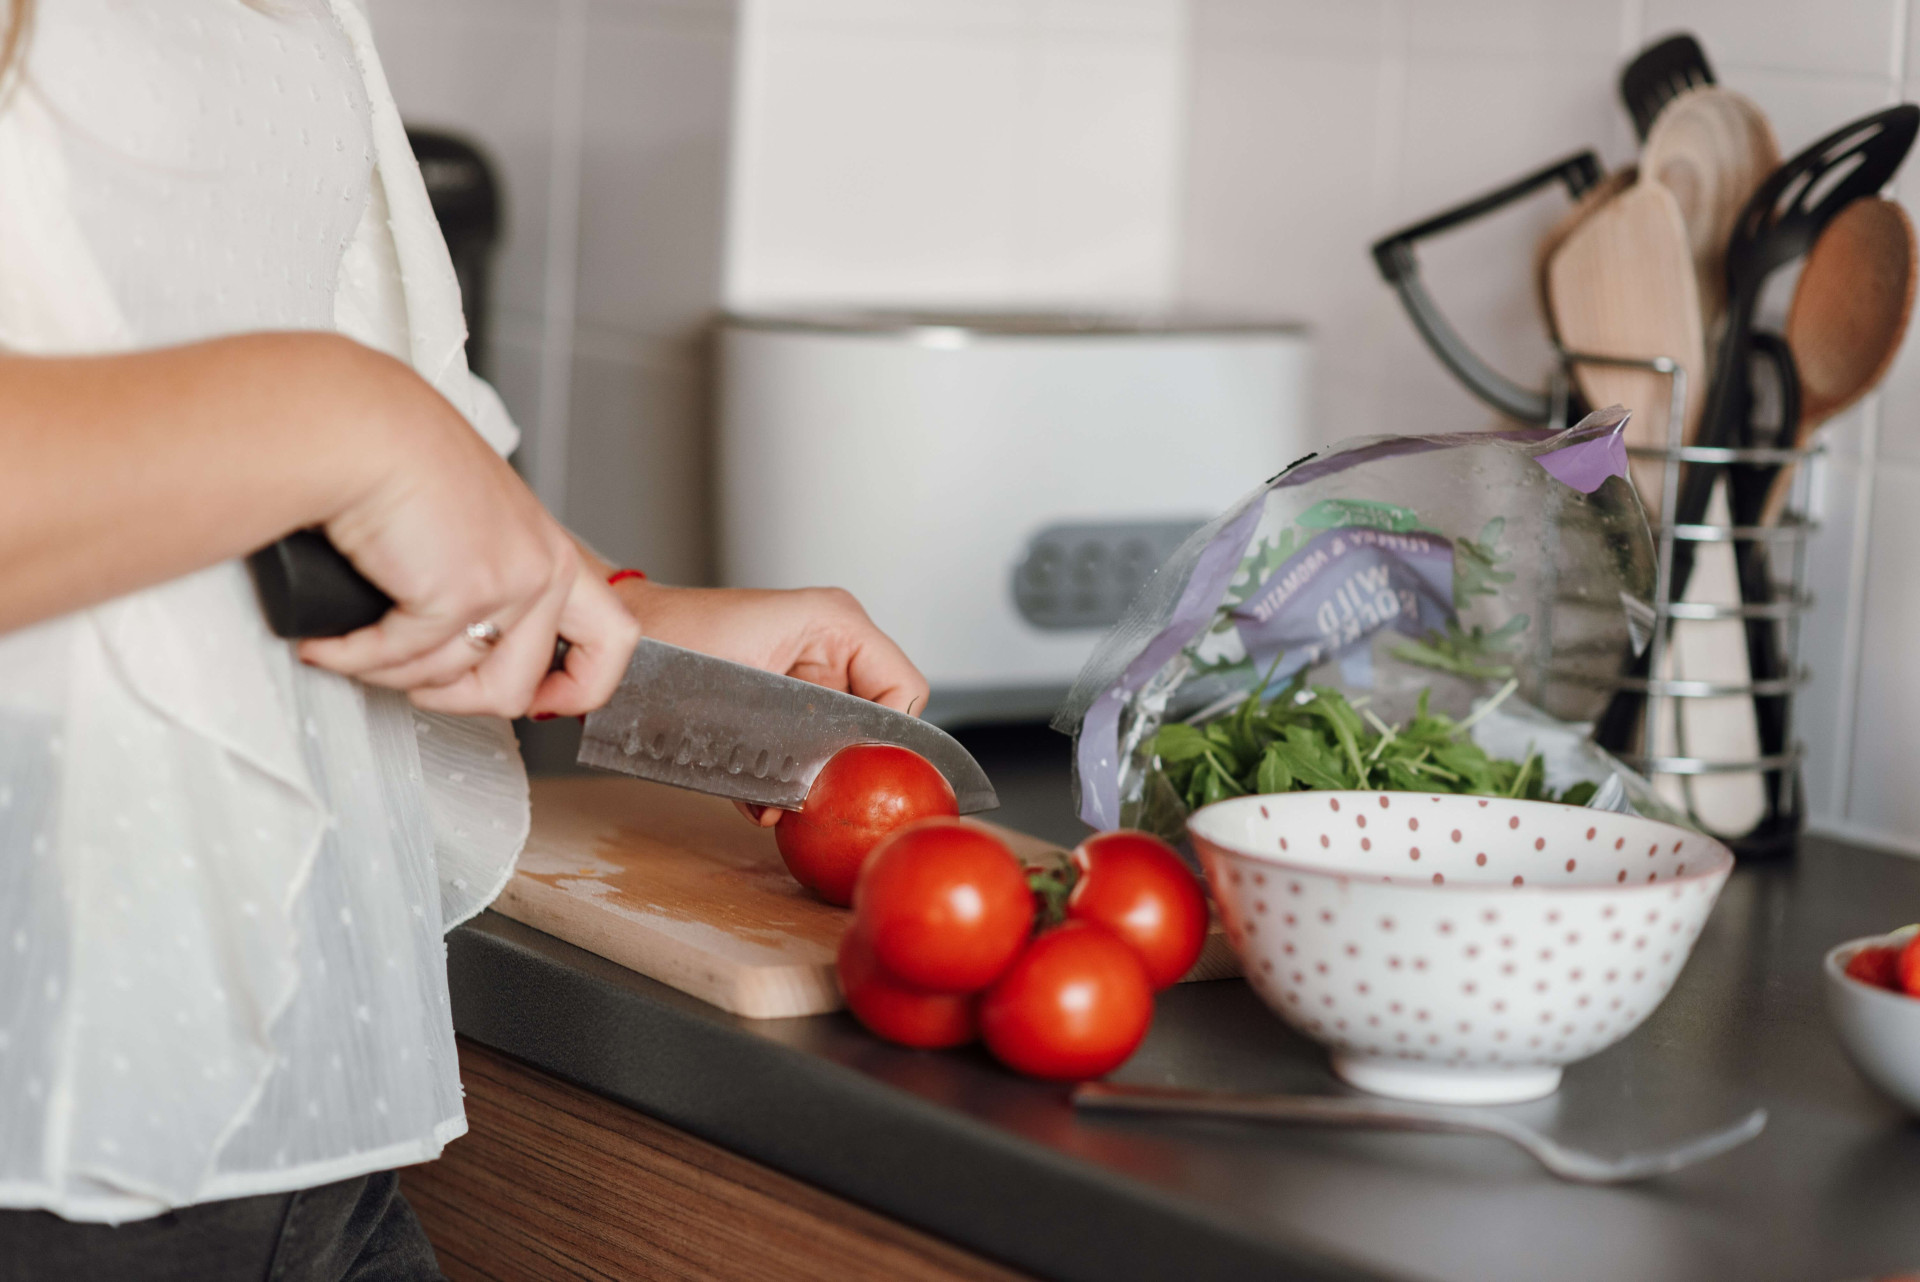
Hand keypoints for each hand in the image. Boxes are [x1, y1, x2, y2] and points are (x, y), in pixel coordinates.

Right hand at [296, 354, 639, 717]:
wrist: (361, 428)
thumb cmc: (396, 459)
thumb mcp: (470, 523)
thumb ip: (486, 575)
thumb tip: (465, 641)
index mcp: (552, 552)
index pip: (614, 639)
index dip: (582, 687)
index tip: (541, 702)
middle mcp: (544, 568)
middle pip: (517, 688)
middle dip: (452, 698)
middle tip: (409, 674)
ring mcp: (508, 585)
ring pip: (450, 682)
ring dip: (390, 672)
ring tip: (355, 638)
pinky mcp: (459, 595)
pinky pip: (399, 662)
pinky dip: (352, 657)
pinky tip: (330, 639)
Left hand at [602, 576, 930, 826]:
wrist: (623, 653)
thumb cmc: (672, 645)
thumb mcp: (752, 687)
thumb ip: (807, 732)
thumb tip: (829, 784)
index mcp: (838, 624)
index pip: (904, 689)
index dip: (893, 739)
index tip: (866, 776)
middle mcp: (831, 648)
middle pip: (877, 721)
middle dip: (849, 767)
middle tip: (822, 797)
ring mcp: (808, 676)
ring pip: (842, 743)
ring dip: (815, 781)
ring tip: (781, 802)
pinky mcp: (782, 706)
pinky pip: (806, 749)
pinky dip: (785, 781)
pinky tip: (760, 800)